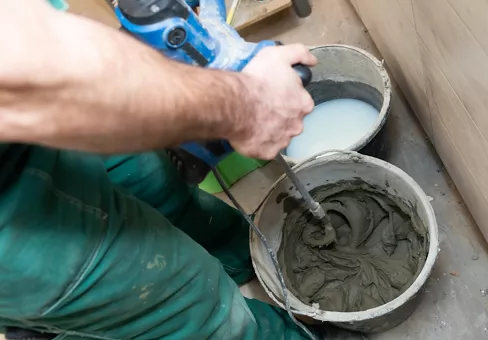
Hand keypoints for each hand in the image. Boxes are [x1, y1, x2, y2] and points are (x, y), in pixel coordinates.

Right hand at [230, 44, 316, 159]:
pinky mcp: (268, 152)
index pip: (300, 102)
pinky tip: (249, 133)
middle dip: (279, 116)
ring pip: (278, 136)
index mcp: (303, 103)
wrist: (236, 104)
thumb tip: (313, 61)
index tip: (272, 94)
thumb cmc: (258, 80)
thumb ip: (300, 54)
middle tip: (261, 107)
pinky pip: (265, 149)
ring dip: (269, 130)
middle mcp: (297, 125)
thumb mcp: (279, 55)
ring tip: (253, 120)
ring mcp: (283, 140)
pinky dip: (259, 143)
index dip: (286, 97)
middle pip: (291, 121)